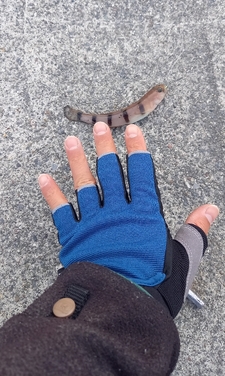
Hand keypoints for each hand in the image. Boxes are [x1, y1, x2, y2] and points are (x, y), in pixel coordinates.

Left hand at [38, 123, 218, 316]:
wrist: (122, 307)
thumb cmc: (155, 285)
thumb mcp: (184, 258)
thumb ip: (195, 230)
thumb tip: (210, 209)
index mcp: (144, 215)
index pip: (140, 173)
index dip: (137, 150)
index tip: (132, 130)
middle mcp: (117, 213)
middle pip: (110, 173)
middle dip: (104, 147)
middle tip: (99, 127)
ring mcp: (94, 224)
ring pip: (85, 186)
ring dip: (77, 162)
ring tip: (70, 141)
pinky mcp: (74, 239)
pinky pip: (61, 212)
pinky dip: (52, 195)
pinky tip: (45, 177)